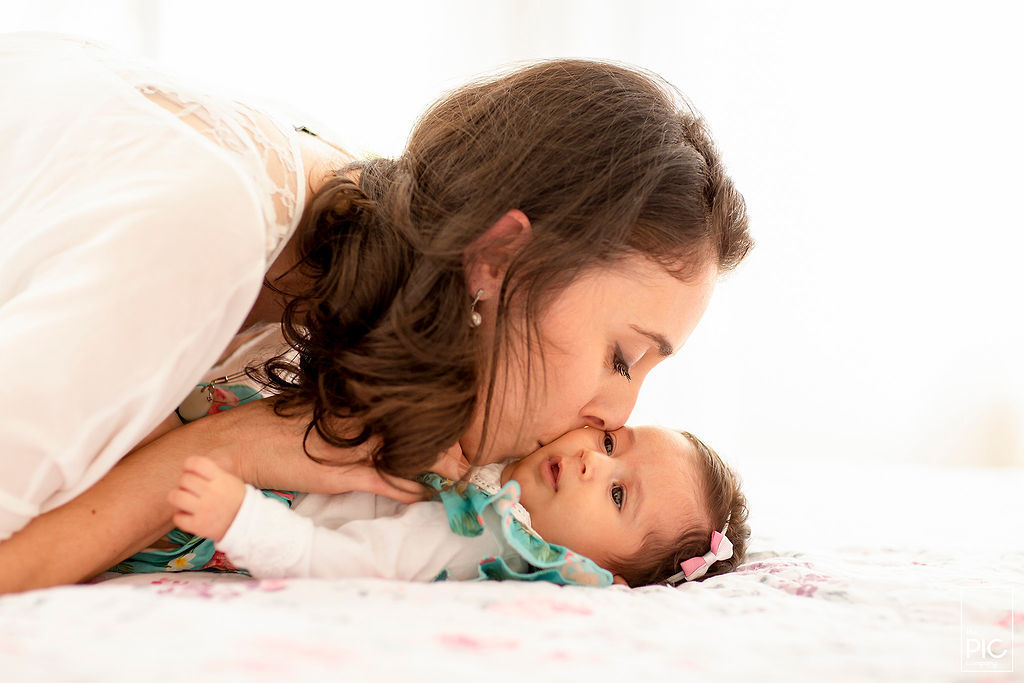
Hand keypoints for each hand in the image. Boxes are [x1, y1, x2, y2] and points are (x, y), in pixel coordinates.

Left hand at [167, 456, 246, 541]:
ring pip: (175, 496)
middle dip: (185, 483)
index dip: (188, 464)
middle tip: (190, 489)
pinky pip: (177, 518)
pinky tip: (189, 515)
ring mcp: (204, 510)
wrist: (248, 523)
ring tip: (185, 500)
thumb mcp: (229, 480)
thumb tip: (188, 469)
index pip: (196, 463)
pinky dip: (181, 517)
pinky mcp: (199, 525)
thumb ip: (211, 473)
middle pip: (184, 479)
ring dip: (178, 497)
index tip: (189, 469)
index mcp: (220, 479)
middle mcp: (211, 492)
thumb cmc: (235, 499)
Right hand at [203, 399, 464, 503]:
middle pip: (409, 427)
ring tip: (457, 472)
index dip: (428, 414)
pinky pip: (384, 481)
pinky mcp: (341, 474)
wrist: (238, 444)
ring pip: (403, 453)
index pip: (398, 405)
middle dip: (441, 439)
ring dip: (433, 465)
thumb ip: (342, 410)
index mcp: (348, 399)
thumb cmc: (272, 425)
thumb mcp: (312, 408)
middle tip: (465, 451)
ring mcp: (349, 447)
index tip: (451, 419)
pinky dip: (407, 488)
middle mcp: (354, 419)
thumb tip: (366, 414)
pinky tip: (425, 494)